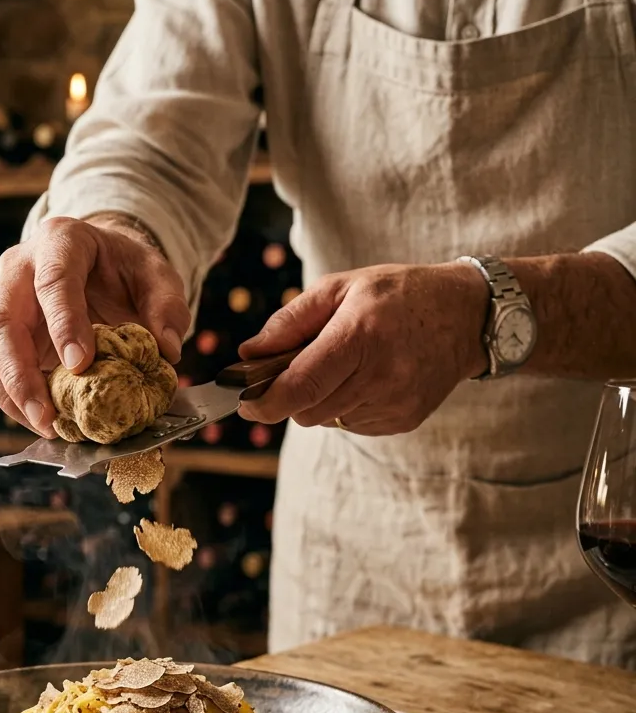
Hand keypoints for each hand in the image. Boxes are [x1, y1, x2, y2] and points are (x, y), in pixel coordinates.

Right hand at [0, 215, 189, 436]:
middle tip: (48, 415)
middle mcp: (19, 268)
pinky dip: (10, 400)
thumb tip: (167, 350)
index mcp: (61, 241)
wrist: (99, 265)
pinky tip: (40, 422)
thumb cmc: (125, 270)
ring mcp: (1, 301)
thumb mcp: (157, 276)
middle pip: (3, 320)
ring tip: (44, 426)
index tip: (79, 365)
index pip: (53, 280)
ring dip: (10, 394)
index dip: (63, 324)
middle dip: (21, 373)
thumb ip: (168, 307)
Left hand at [237, 263, 489, 434]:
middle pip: (306, 411)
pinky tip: (367, 377)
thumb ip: (290, 321)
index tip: (245, 402)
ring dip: (321, 400)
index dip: (264, 402)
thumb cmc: (399, 295)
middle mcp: (380, 375)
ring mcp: (394, 402)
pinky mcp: (404, 420)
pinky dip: (346, 406)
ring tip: (344, 365)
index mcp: (359, 336)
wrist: (468, 315)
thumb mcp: (341, 287)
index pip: (300, 387)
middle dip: (291, 396)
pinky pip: (352, 424)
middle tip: (298, 368)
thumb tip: (248, 354)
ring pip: (327, 420)